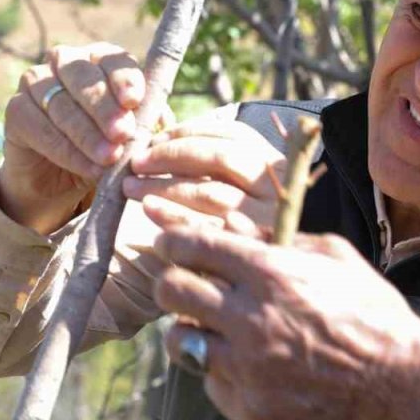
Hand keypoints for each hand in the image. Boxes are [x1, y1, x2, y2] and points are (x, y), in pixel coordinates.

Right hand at [0, 43, 156, 234]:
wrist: (62, 178)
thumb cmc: (105, 146)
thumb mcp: (132, 135)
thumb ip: (147, 123)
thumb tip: (160, 119)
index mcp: (99, 58)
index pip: (112, 59)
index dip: (123, 79)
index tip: (134, 102)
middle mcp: (66, 61)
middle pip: (84, 77)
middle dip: (104, 108)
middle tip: (122, 134)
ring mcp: (36, 81)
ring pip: (61, 103)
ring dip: (87, 134)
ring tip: (109, 158)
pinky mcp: (16, 109)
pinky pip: (40, 127)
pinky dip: (66, 150)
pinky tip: (87, 167)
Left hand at [123, 120, 285, 240]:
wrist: (287, 287)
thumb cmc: (256, 226)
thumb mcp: (253, 188)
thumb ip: (224, 163)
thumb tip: (165, 137)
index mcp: (279, 166)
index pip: (233, 135)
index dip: (189, 132)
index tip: (155, 138)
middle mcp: (278, 189)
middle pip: (219, 159)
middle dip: (171, 155)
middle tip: (136, 162)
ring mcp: (267, 221)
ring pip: (210, 193)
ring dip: (164, 186)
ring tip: (132, 187)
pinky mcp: (250, 253)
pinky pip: (204, 230)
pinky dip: (173, 216)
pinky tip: (149, 210)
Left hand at [151, 222, 419, 419]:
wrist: (405, 390)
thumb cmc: (377, 318)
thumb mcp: (337, 260)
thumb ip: (281, 240)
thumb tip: (233, 225)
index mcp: (273, 274)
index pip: (195, 247)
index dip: (174, 242)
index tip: (170, 245)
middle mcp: (252, 318)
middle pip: (173, 291)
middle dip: (173, 283)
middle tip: (184, 286)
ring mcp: (248, 367)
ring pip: (180, 341)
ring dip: (188, 330)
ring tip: (209, 330)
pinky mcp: (250, 407)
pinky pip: (210, 383)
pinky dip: (221, 372)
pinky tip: (247, 367)